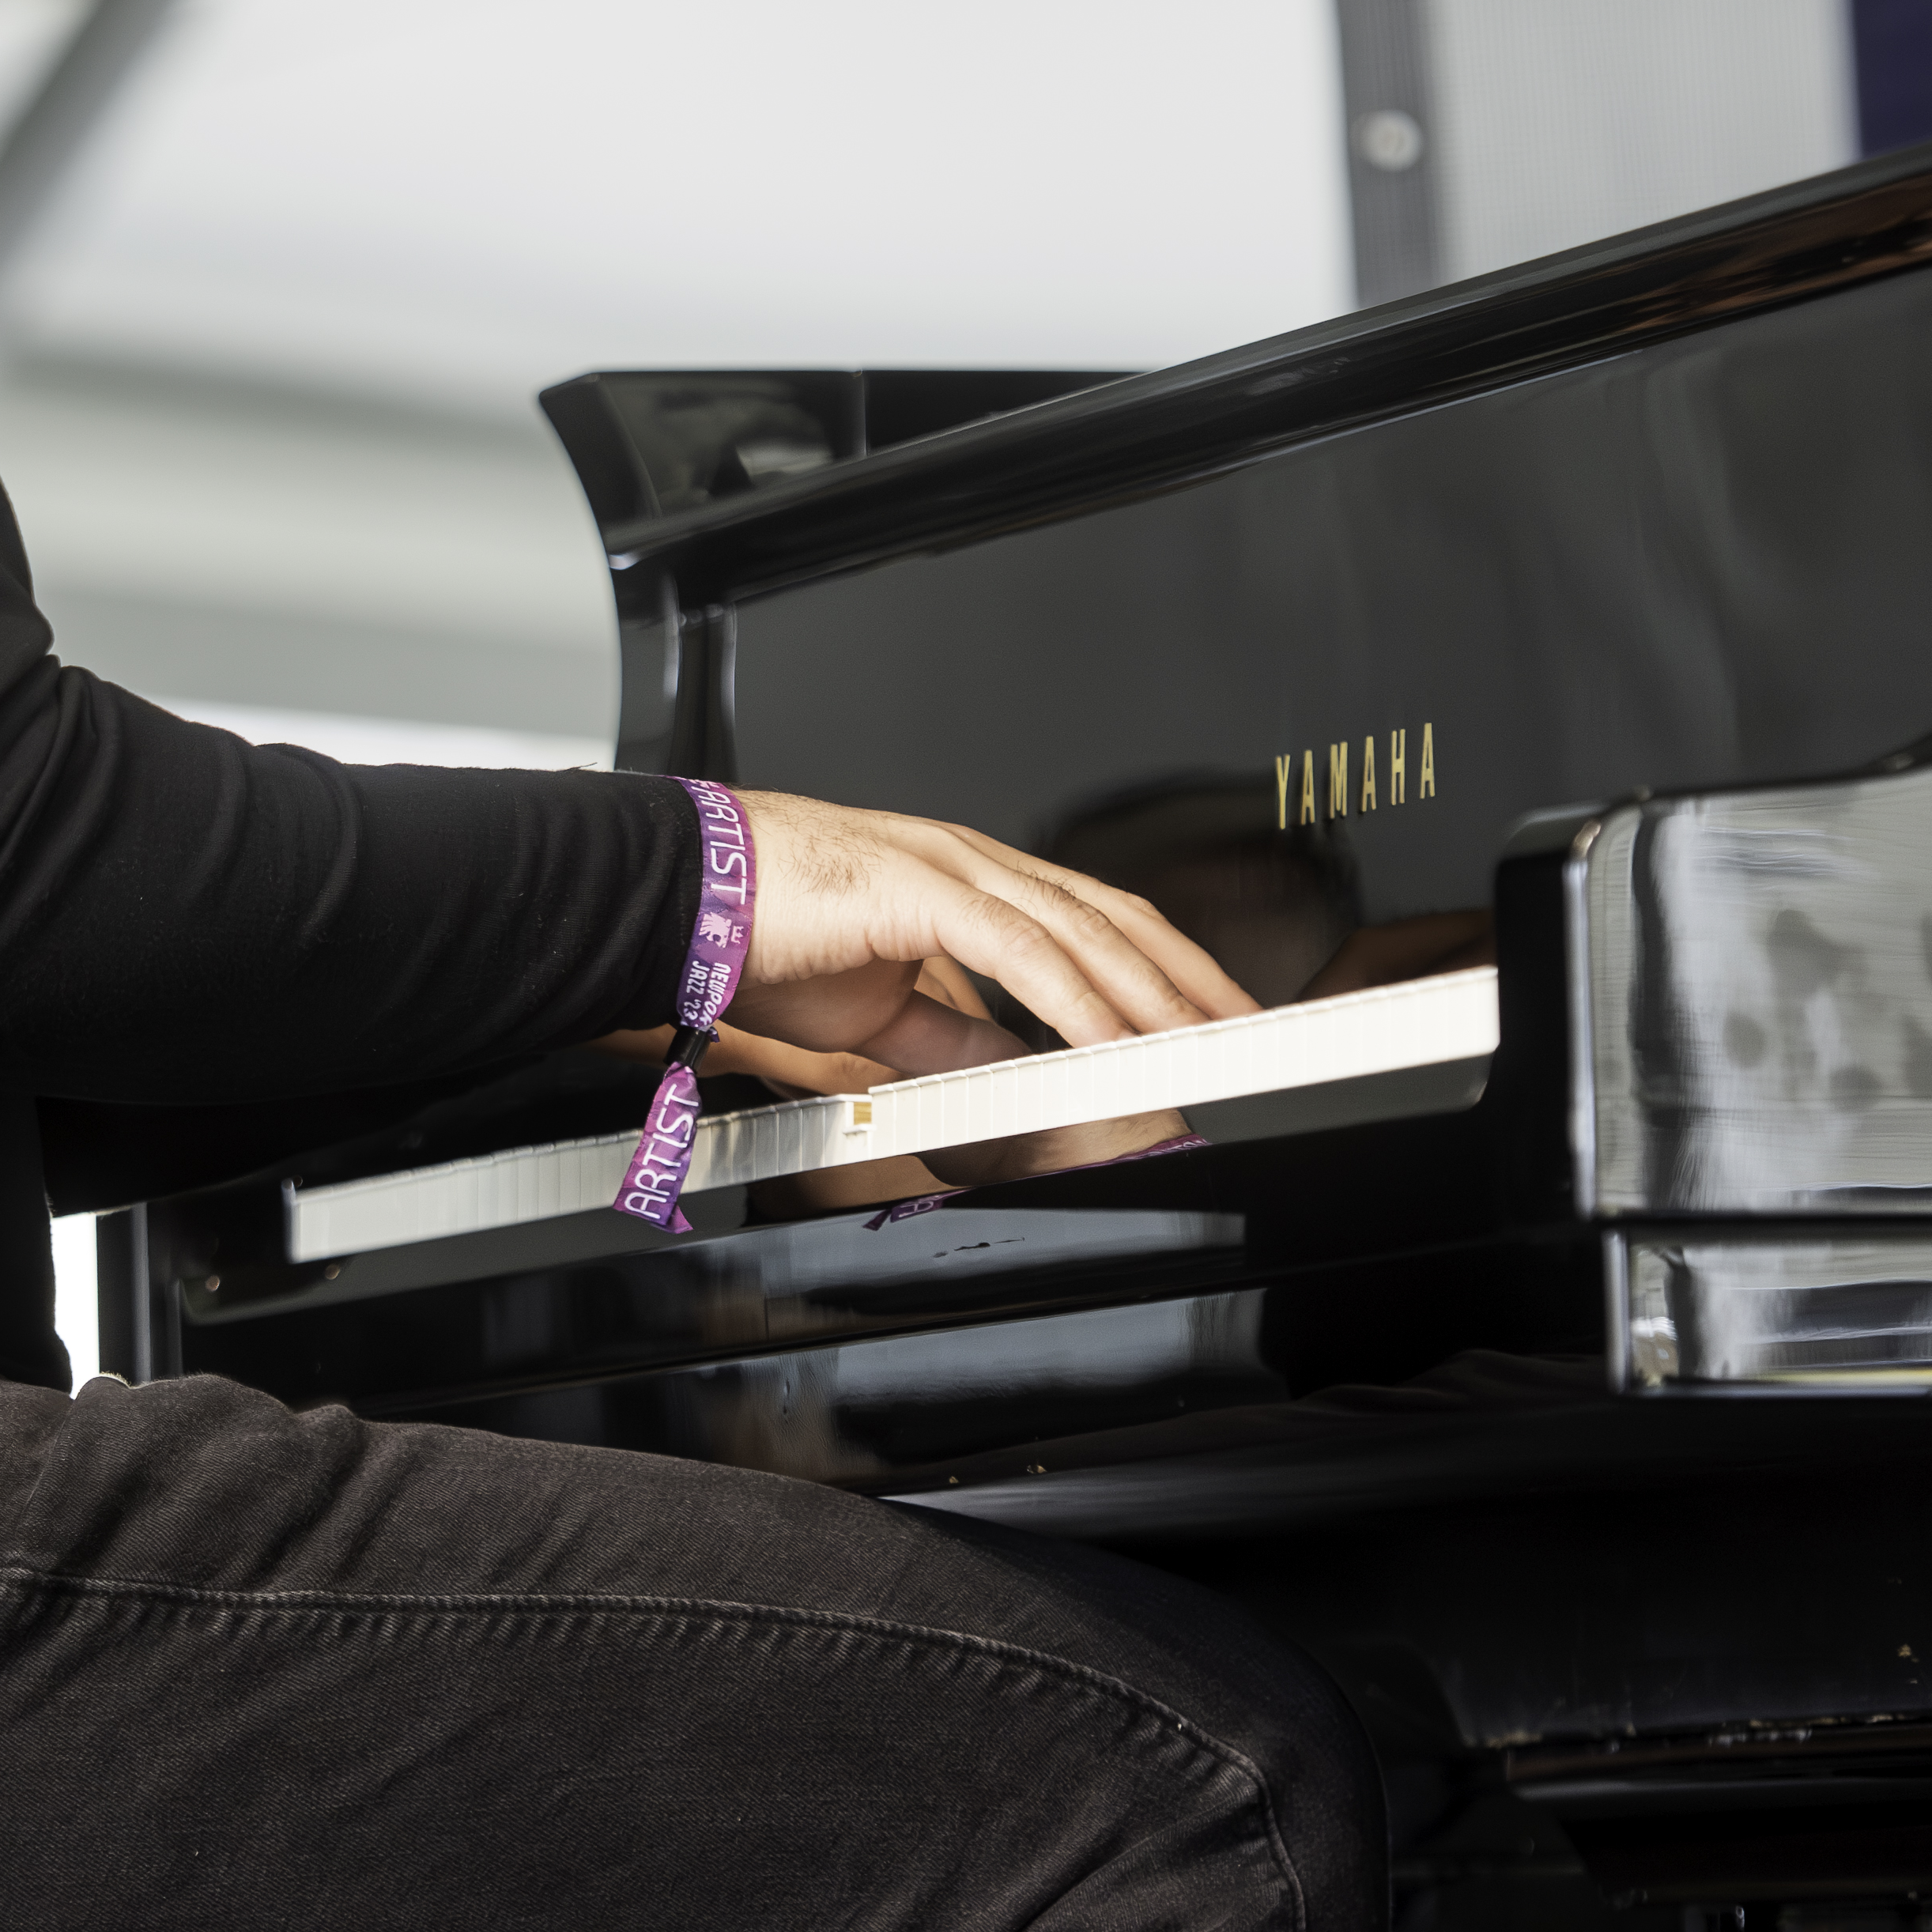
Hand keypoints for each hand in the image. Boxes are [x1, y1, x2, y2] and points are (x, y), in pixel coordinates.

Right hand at [723, 791, 1257, 1077]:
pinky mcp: (922, 888)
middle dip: (1191, 979)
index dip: (1167, 967)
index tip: (1213, 1023)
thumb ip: (949, 1032)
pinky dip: (1075, 1000)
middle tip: (1251, 1038)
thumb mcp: (881, 1008)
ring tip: (1203, 1049)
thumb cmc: (763, 937)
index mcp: (974, 882)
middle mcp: (979, 863)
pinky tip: (1113, 1041)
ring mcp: (954, 867)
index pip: (1099, 921)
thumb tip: (1004, 1068)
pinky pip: (1018, 949)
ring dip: (1152, 995)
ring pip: (1083, 930)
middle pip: (1117, 917)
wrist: (681, 898)